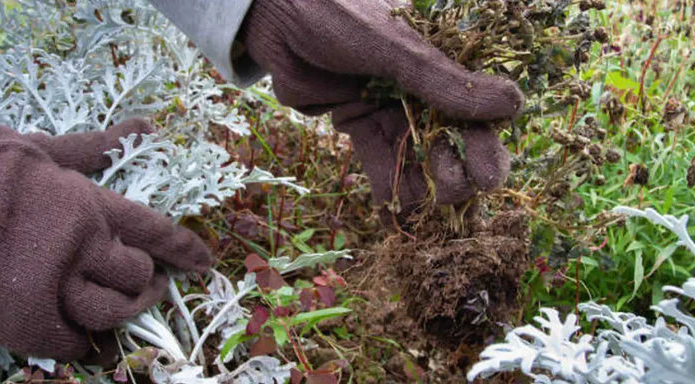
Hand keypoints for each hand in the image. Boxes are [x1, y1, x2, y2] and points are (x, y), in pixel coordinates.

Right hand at [0, 119, 213, 360]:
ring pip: (110, 311)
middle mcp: (79, 246)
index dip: (183, 248)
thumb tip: (144, 126)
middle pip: (135, 276)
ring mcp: (53, 284)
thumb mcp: (44, 148)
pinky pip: (71, 342)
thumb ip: (97, 146)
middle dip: (147, 281)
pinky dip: (82, 340)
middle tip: (150, 283)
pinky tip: (82, 332)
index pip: (152, 230)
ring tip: (124, 305)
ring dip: (122, 311)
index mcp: (88, 205)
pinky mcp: (25, 317)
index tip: (203, 262)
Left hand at [239, 0, 523, 220]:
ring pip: (416, 156)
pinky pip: (378, 161)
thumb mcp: (397, 48)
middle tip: (451, 192)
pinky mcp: (356, 122)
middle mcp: (419, 88)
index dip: (484, 146)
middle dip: (455, 171)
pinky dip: (387, 188)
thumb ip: (446, 83)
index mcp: (440, 62)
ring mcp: (388, 106)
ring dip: (423, 184)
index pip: (475, 111)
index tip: (487, 177)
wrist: (274, 16)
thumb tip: (514, 106)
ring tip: (424, 206)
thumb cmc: (340, 17)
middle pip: (449, 140)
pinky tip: (393, 215)